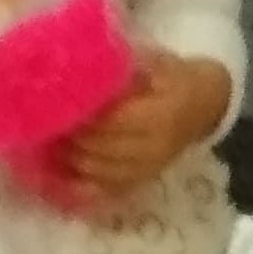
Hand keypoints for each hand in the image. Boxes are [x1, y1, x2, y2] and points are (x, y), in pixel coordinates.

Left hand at [52, 49, 232, 207]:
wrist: (208, 105)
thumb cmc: (179, 78)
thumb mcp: (160, 62)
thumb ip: (124, 67)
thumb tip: (81, 68)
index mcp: (163, 114)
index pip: (112, 122)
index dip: (83, 116)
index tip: (57, 105)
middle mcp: (154, 147)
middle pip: (99, 149)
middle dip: (69, 138)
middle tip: (44, 124)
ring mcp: (147, 169)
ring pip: (96, 170)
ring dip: (68, 159)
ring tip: (48, 142)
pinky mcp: (140, 181)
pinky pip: (102, 190)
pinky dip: (77, 184)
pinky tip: (57, 172)